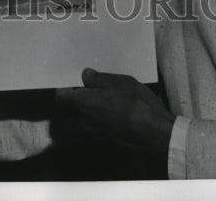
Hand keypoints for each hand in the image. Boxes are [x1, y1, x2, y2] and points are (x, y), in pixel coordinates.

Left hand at [55, 68, 175, 155]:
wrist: (153, 133)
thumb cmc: (134, 102)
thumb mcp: (119, 82)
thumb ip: (99, 79)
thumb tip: (85, 75)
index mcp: (83, 103)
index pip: (61, 98)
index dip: (64, 88)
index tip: (70, 80)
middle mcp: (85, 121)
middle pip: (73, 109)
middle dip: (78, 98)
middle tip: (90, 85)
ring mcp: (96, 133)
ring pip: (86, 118)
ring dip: (91, 108)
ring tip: (104, 96)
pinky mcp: (108, 140)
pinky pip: (98, 125)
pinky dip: (101, 117)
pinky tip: (115, 109)